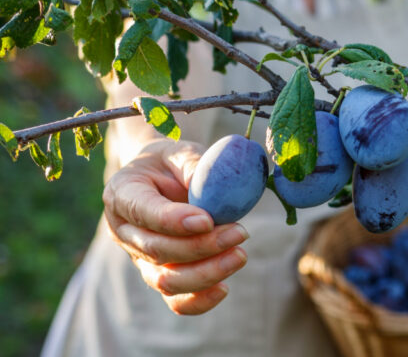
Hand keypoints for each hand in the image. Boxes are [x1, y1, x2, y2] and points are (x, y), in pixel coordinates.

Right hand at [102, 140, 249, 314]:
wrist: (163, 176)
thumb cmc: (173, 162)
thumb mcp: (181, 151)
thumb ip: (195, 166)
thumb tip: (217, 190)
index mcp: (121, 193)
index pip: (142, 212)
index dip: (174, 220)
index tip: (207, 220)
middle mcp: (123, 231)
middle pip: (157, 249)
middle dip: (201, 246)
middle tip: (239, 233)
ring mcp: (139, 257)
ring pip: (165, 280)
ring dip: (206, 273)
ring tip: (240, 255)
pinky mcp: (159, 274)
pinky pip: (174, 300)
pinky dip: (199, 300)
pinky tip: (225, 288)